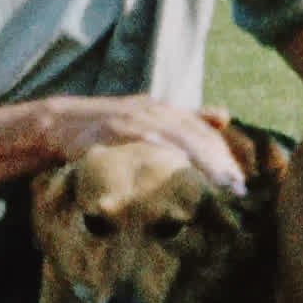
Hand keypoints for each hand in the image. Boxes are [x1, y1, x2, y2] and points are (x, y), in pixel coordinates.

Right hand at [36, 94, 245, 192]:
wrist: (63, 122)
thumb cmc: (109, 127)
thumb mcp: (150, 118)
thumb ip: (187, 118)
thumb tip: (224, 117)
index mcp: (165, 110)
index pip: (204, 133)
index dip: (224, 157)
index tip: (239, 184)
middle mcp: (154, 110)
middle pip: (195, 137)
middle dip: (217, 165)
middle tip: (234, 192)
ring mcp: (133, 119)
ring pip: (174, 139)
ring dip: (197, 162)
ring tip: (214, 187)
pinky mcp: (113, 129)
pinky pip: (140, 140)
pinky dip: (158, 150)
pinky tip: (173, 166)